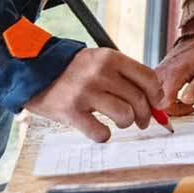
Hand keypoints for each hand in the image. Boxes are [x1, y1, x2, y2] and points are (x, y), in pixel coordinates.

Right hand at [25, 47, 165, 142]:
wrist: (35, 72)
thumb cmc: (74, 70)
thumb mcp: (100, 61)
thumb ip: (125, 75)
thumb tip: (156, 99)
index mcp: (110, 57)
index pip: (147, 77)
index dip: (157, 95)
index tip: (158, 105)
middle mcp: (99, 73)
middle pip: (138, 99)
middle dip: (145, 115)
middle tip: (142, 121)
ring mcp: (85, 93)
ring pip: (124, 116)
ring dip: (126, 123)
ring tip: (120, 122)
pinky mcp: (71, 112)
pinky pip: (100, 132)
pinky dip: (104, 135)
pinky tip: (100, 129)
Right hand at [158, 13, 193, 115]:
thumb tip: (186, 101)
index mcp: (173, 74)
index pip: (164, 103)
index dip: (177, 111)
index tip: (190, 107)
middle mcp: (161, 74)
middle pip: (154, 103)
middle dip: (171, 111)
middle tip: (187, 107)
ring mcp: (157, 74)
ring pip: (152, 98)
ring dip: (167, 105)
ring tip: (183, 101)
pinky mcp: (157, 75)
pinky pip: (153, 92)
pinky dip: (164, 98)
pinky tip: (177, 96)